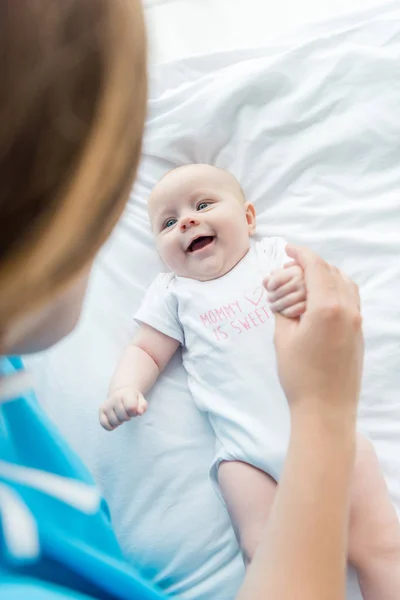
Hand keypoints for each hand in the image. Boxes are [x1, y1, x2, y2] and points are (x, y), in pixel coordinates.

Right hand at [99, 386, 147, 430]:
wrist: (121, 392)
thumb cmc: (133, 398)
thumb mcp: (141, 400)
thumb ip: (143, 406)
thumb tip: (139, 413)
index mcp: (126, 394)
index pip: (131, 408)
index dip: (134, 413)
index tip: (134, 410)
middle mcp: (115, 398)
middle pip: (123, 417)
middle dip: (127, 418)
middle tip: (127, 413)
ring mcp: (107, 404)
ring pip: (114, 422)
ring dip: (120, 422)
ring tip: (121, 415)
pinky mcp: (101, 410)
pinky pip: (104, 424)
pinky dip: (110, 427)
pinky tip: (114, 423)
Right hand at [265, 245, 362, 421]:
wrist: (326, 409)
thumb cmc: (300, 376)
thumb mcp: (283, 338)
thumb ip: (284, 309)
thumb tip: (283, 293)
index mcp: (327, 308)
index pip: (316, 268)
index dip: (301, 254)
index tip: (288, 249)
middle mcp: (348, 310)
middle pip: (332, 272)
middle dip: (310, 265)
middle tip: (289, 269)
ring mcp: (357, 321)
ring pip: (345, 284)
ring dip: (325, 276)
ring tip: (304, 282)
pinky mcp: (359, 332)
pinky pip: (350, 299)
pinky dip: (335, 290)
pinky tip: (318, 300)